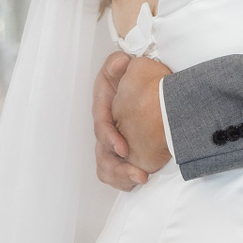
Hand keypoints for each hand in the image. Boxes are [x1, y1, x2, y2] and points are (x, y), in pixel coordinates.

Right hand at [93, 52, 146, 189]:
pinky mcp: (120, 152)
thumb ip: (118, 62)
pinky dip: (124, 180)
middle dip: (118, 167)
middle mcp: (104, 126)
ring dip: (121, 177)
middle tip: (139, 174)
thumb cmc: (128, 75)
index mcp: (102, 107)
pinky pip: (115, 173)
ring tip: (141, 179)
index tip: (123, 149)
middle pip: (102, 153)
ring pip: (106, 167)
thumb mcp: (121, 64)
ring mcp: (111, 141)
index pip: (101, 126)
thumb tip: (121, 63)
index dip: (109, 138)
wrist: (141, 84)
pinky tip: (140, 180)